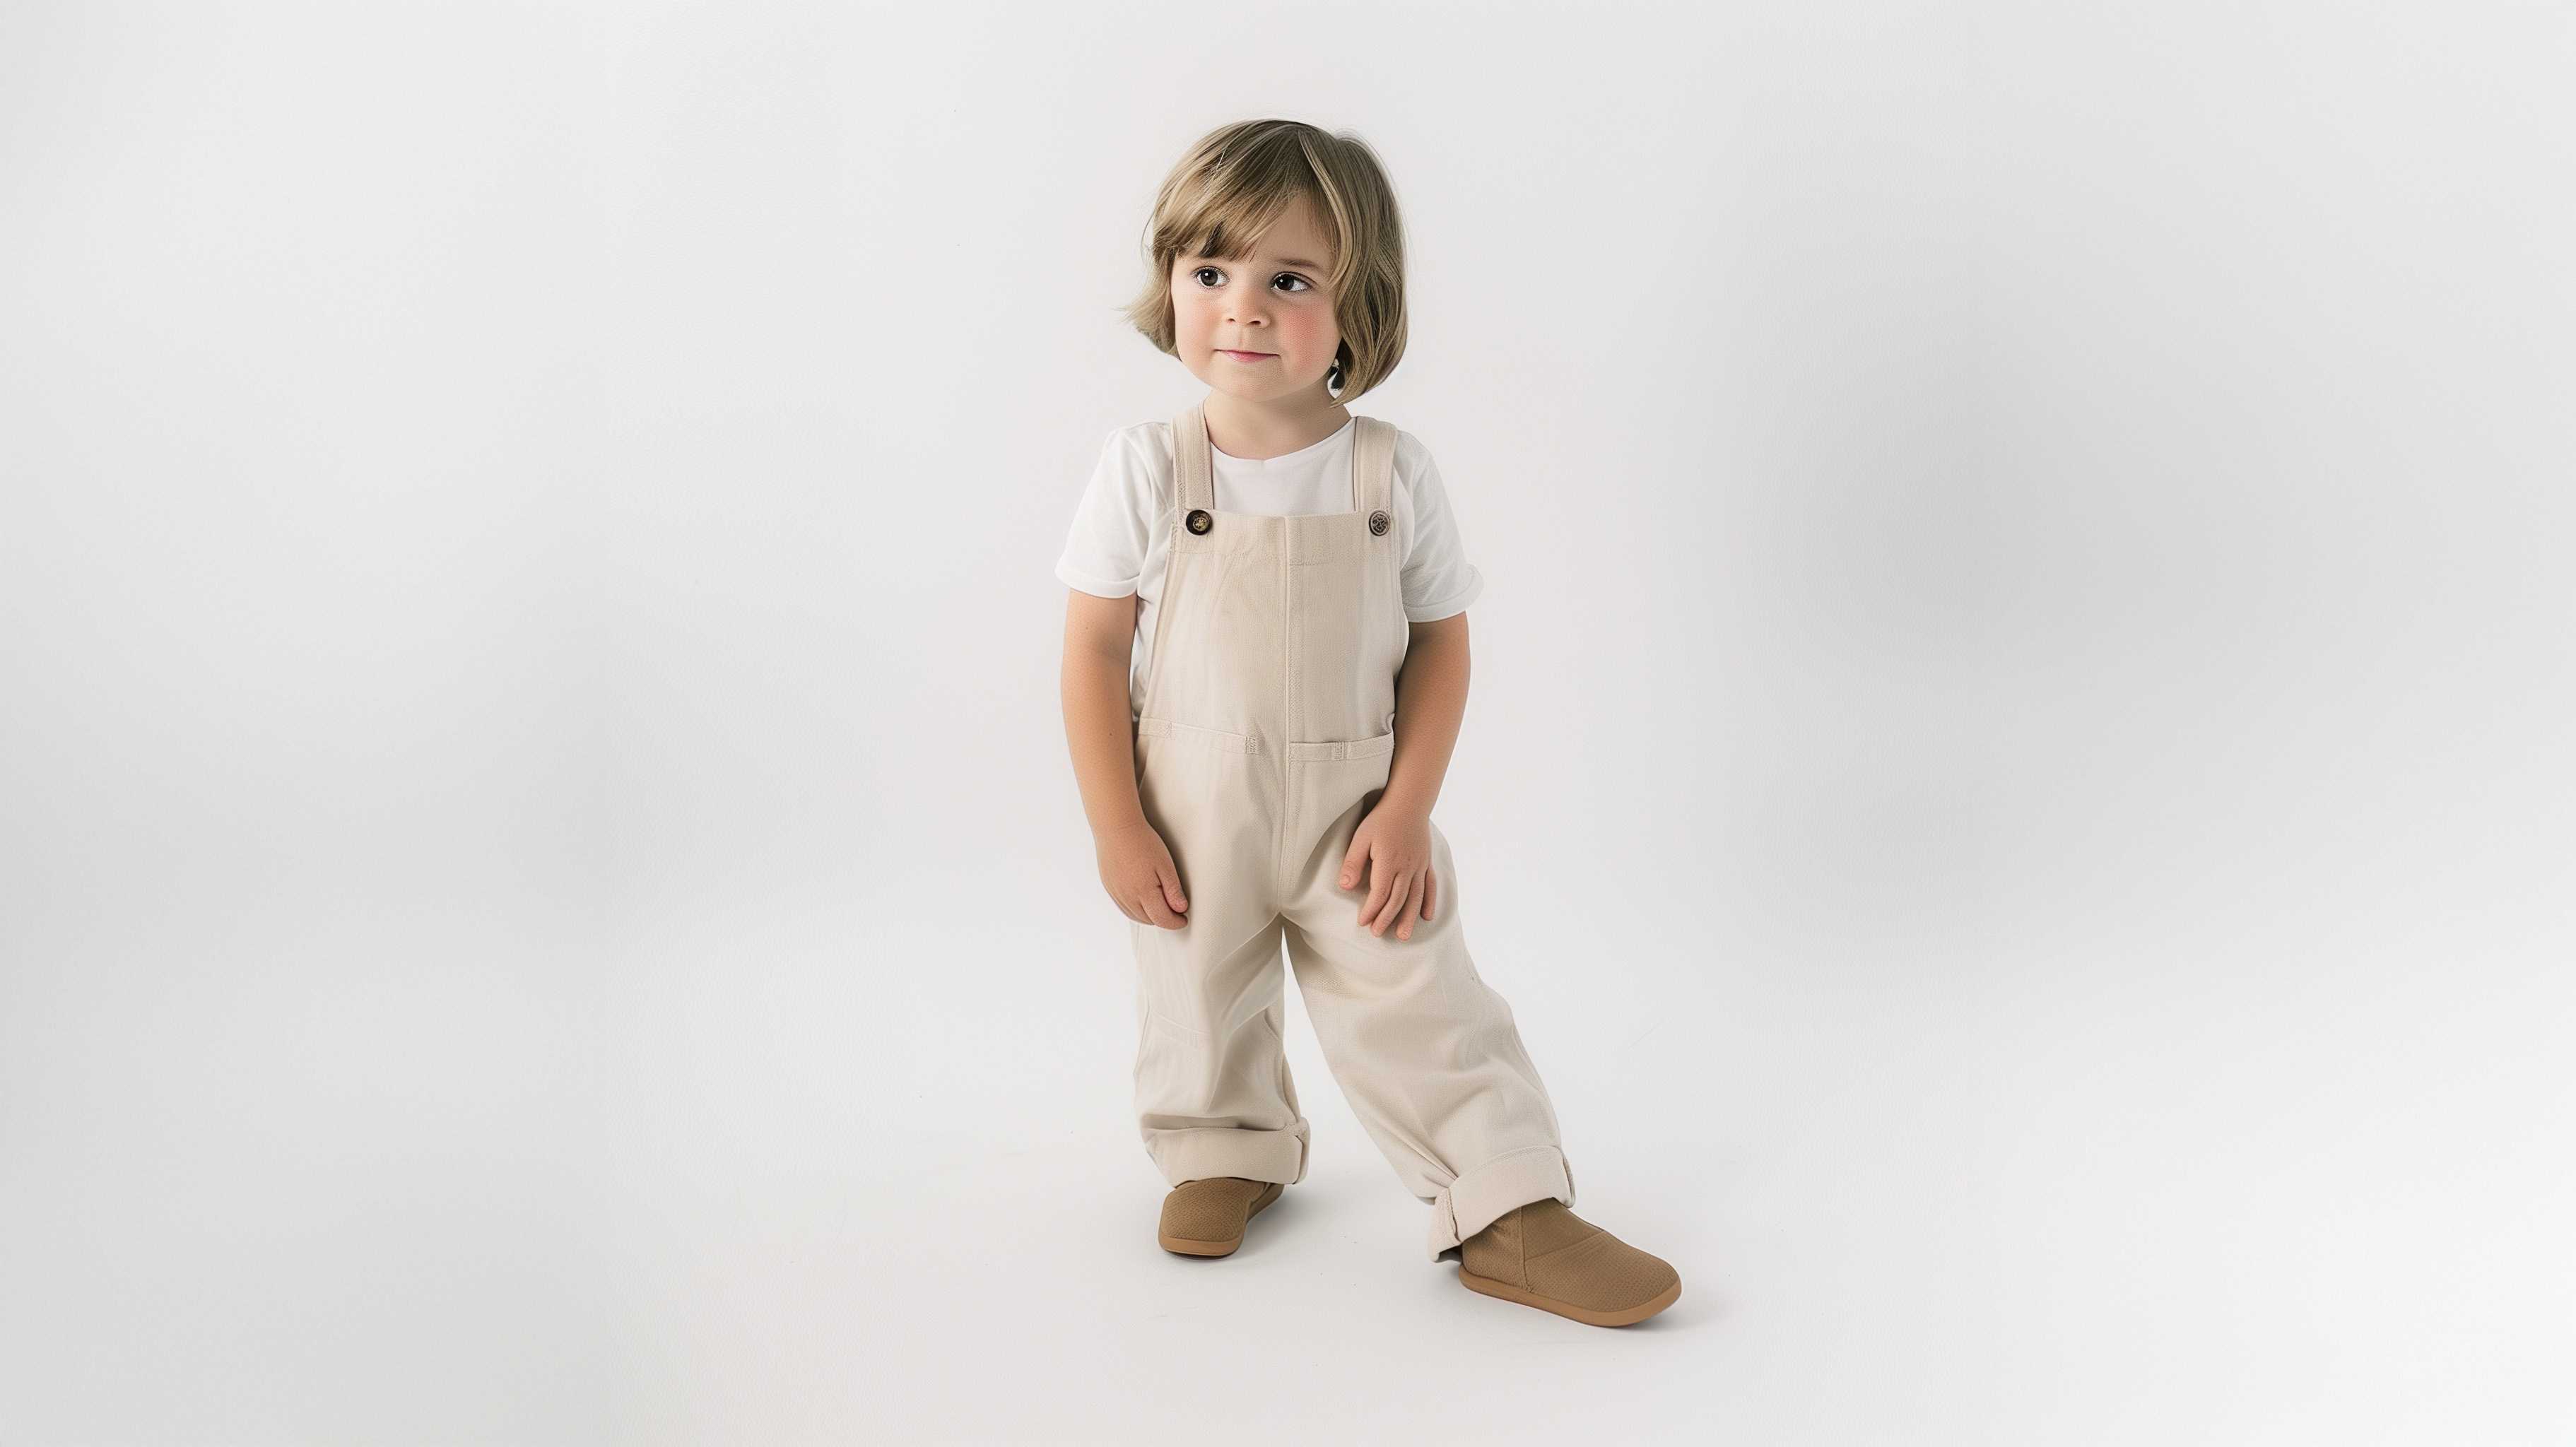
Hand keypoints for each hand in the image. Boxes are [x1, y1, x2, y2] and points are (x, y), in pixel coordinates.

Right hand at [1097, 818, 1189, 928]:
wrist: (1116, 827)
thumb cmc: (1142, 841)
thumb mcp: (1165, 864)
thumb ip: (1173, 890)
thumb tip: (1181, 909)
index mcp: (1143, 892)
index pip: (1162, 919)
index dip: (1175, 922)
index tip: (1183, 919)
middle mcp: (1127, 897)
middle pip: (1149, 920)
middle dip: (1164, 919)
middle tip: (1175, 910)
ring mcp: (1116, 893)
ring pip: (1136, 916)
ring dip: (1150, 916)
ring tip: (1161, 906)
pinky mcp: (1109, 887)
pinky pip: (1124, 908)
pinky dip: (1136, 910)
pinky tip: (1143, 901)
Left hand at [1338, 801, 1435, 938]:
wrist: (1409, 802)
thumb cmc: (1381, 819)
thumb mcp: (1361, 837)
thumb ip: (1353, 862)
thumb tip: (1344, 887)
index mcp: (1389, 862)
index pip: (1380, 894)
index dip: (1371, 910)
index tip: (1362, 922)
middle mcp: (1407, 867)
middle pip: (1398, 900)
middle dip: (1387, 919)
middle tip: (1377, 933)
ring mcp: (1420, 866)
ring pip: (1415, 898)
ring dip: (1408, 918)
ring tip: (1403, 936)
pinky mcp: (1427, 862)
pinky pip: (1430, 886)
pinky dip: (1429, 902)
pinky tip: (1426, 916)